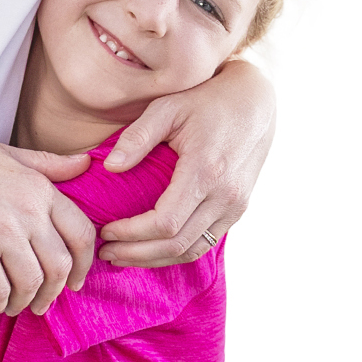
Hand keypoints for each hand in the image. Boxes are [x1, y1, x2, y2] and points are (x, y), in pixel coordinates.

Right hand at [0, 129, 93, 316]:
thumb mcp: (6, 153)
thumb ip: (47, 164)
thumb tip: (86, 165)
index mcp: (39, 187)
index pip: (81, 233)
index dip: (84, 263)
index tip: (76, 279)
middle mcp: (28, 211)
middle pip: (60, 265)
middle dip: (55, 291)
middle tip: (44, 302)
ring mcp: (2, 233)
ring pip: (32, 283)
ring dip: (27, 301)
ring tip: (16, 306)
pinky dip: (0, 303)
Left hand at [97, 59, 276, 265]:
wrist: (255, 103)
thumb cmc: (206, 101)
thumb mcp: (168, 108)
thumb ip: (137, 137)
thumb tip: (110, 166)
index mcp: (205, 170)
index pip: (166, 223)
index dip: (132, 234)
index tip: (106, 231)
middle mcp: (225, 195)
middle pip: (177, 245)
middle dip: (137, 254)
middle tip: (106, 252)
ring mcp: (236, 205)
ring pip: (193, 251)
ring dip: (156, 260)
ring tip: (123, 256)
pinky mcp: (238, 209)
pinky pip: (206, 242)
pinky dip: (177, 252)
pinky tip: (151, 249)